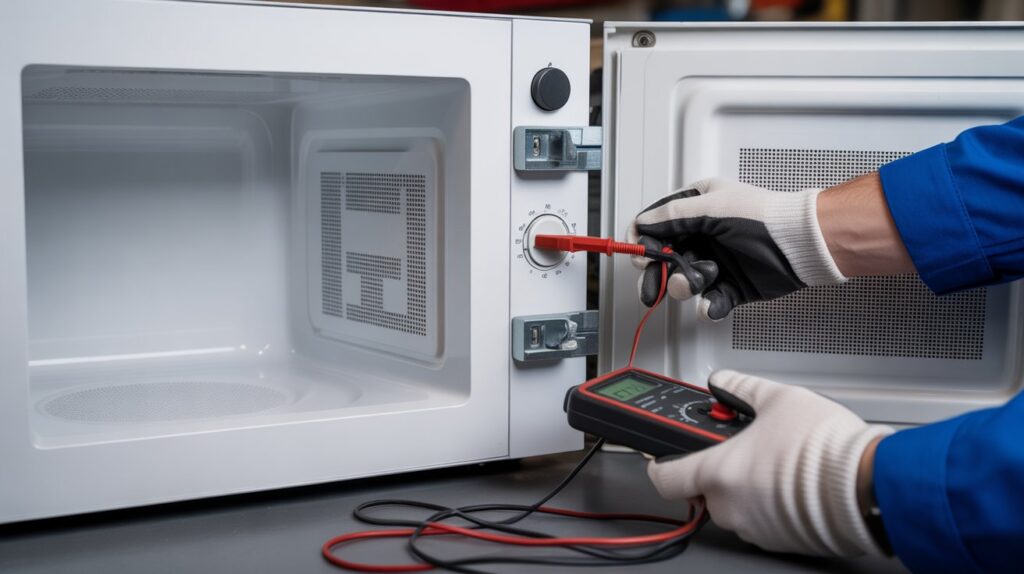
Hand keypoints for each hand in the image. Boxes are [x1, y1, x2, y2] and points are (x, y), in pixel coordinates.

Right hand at [628, 179, 846, 319]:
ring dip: (686, 286)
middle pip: (665, 259)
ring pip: (684, 282)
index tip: (640, 256)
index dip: (644, 242)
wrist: (800, 245)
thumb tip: (642, 223)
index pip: (657, 226)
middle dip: (659, 273)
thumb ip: (672, 216)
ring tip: (698, 282)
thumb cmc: (764, 218)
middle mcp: (704, 236)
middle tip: (655, 282)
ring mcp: (716, 262)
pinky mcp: (731, 288)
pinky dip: (708, 307)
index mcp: (697, 208)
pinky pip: (709, 302)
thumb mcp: (712, 207)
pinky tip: (711, 304)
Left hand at [647, 370, 892, 556]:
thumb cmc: (824, 447)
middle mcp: (730, 507)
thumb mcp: (778, 398)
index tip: (666, 456)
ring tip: (774, 462)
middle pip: (703, 489)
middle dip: (717, 468)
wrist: (867, 485)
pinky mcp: (779, 541)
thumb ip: (740, 388)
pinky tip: (789, 482)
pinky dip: (767, 504)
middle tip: (742, 448)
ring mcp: (754, 528)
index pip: (664, 478)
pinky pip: (760, 520)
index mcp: (718, 473)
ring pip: (733, 506)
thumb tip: (723, 381)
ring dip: (744, 487)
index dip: (661, 464)